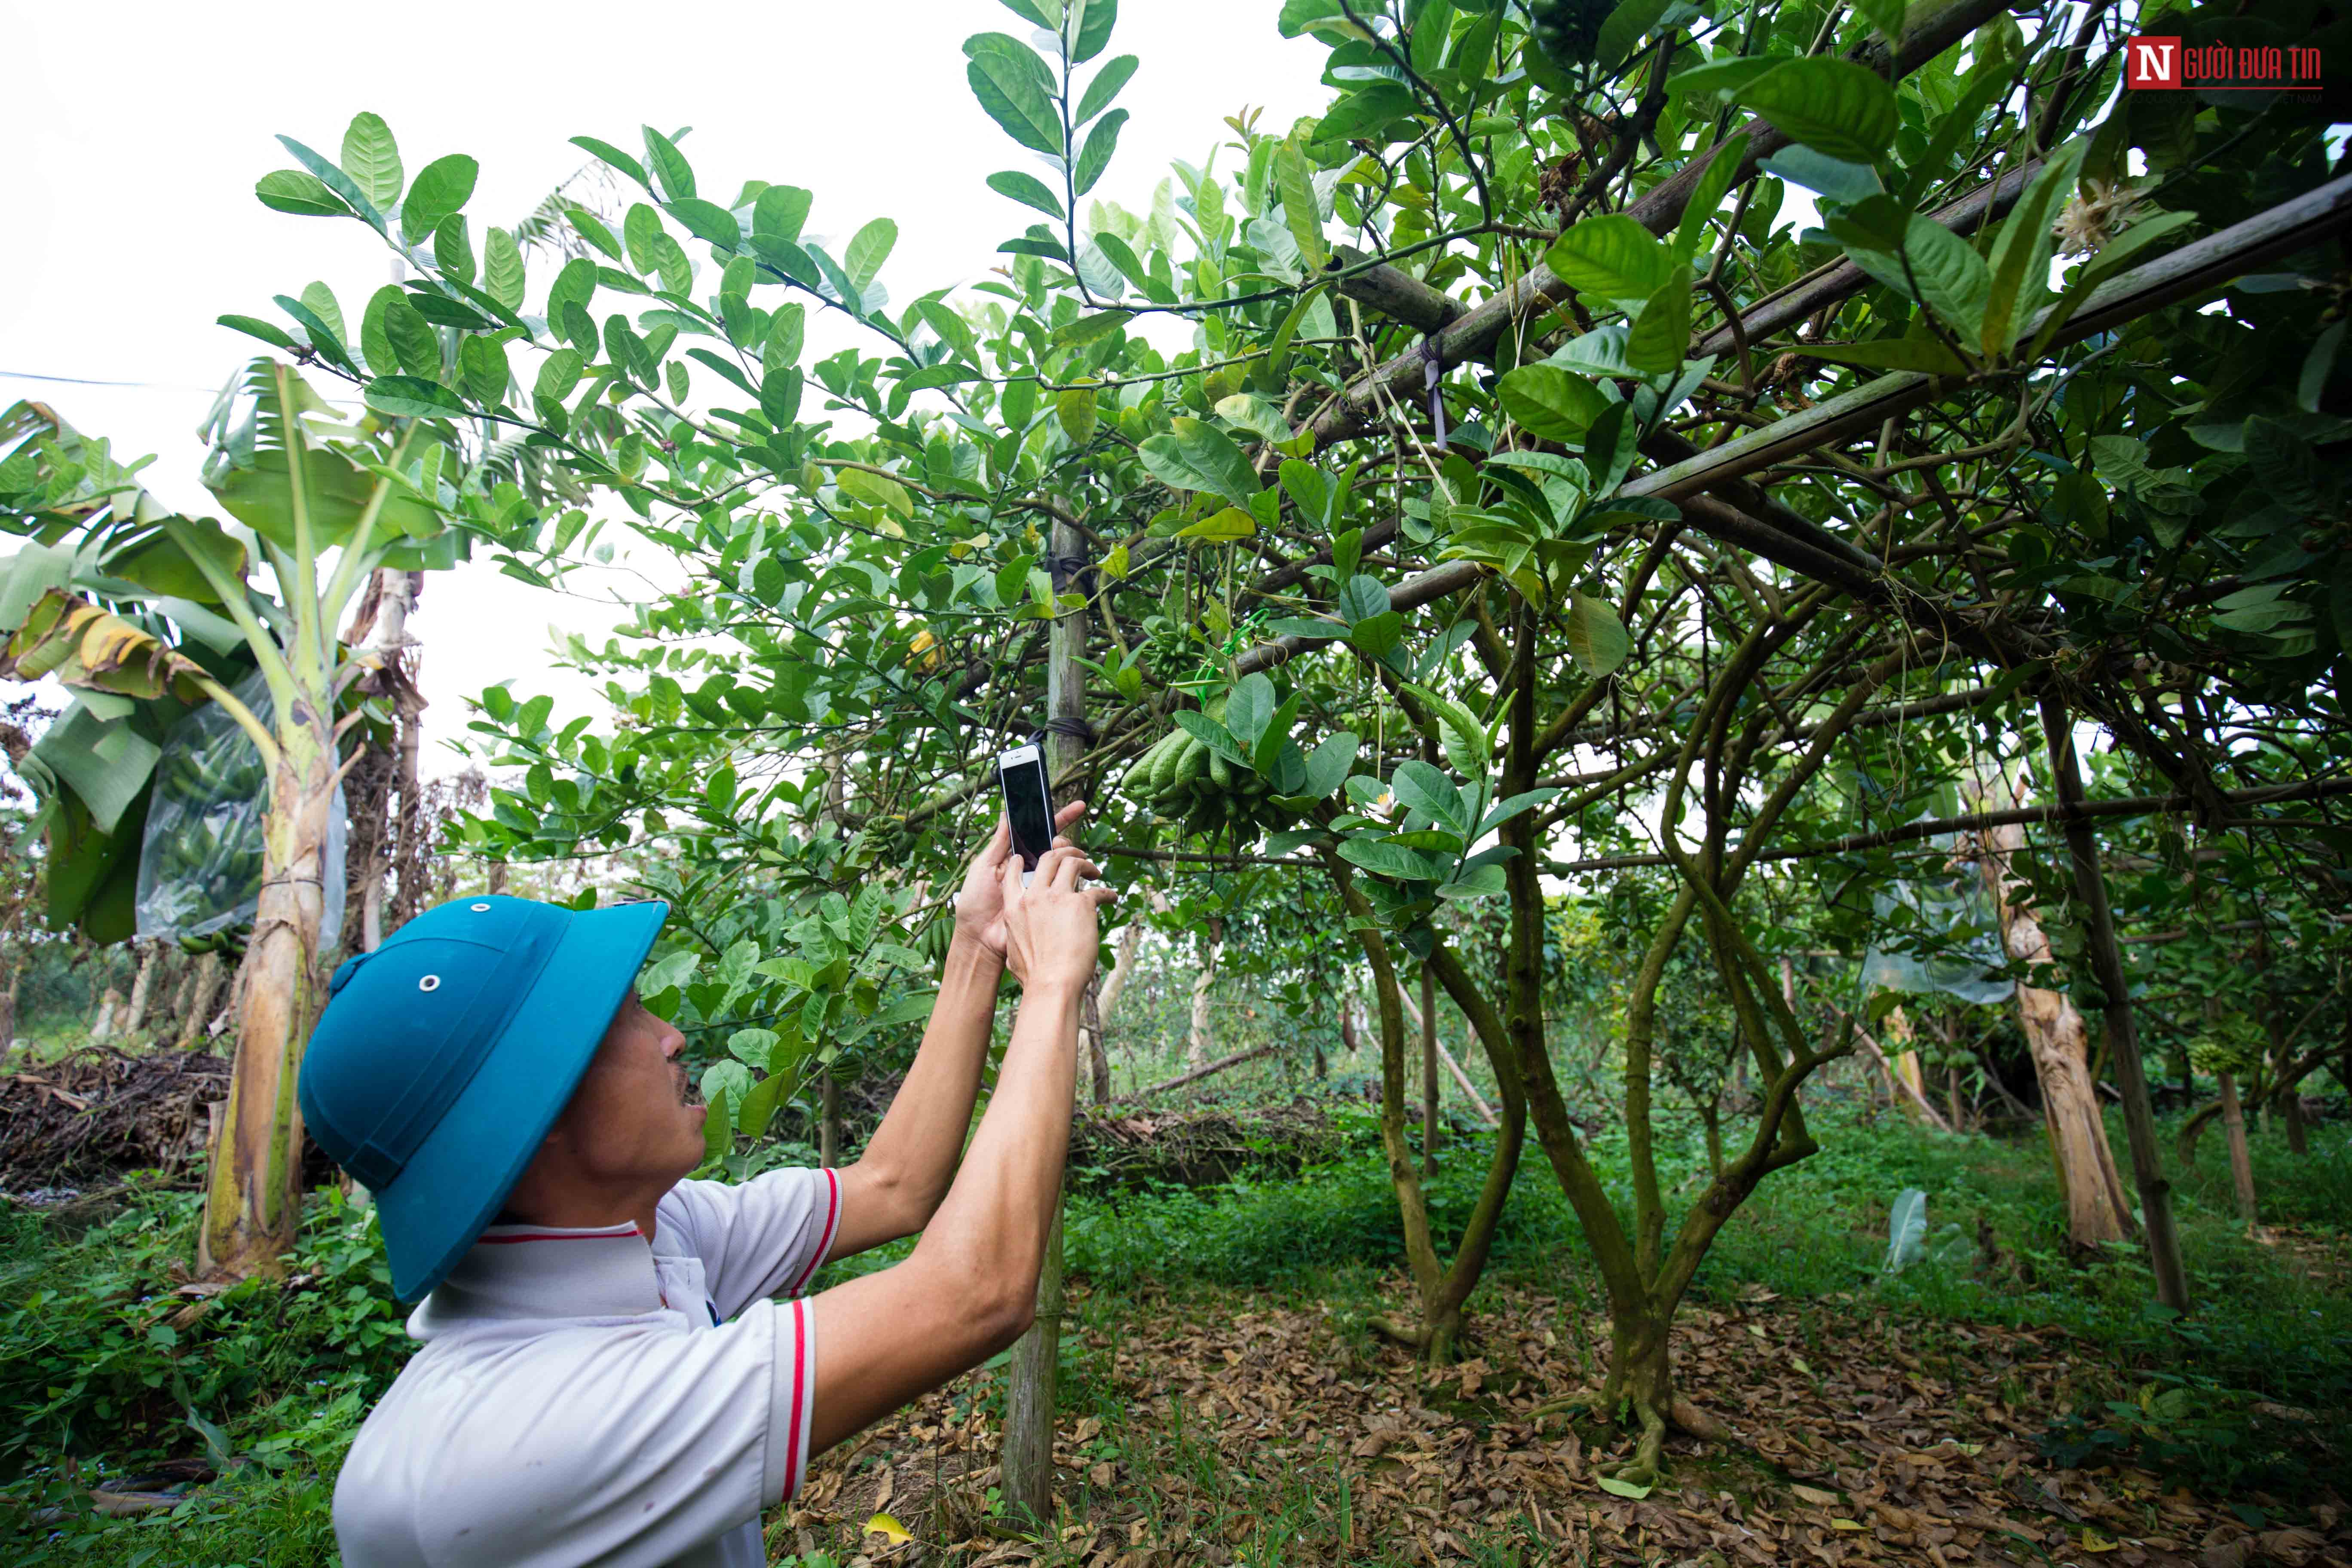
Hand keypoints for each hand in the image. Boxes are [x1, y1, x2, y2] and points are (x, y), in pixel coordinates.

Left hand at [953, 801, 1085, 962]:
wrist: (979, 937)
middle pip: (1057, 849)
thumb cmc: (975, 901)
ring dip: (1073, 860)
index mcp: (1016, 858)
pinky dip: (1076, 882)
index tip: (1079, 808)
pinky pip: (1066, 890)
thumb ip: (999, 842)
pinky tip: (1082, 878)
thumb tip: (1007, 813)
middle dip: (1066, 842)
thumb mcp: (984, 866)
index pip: (1039, 833)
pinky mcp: (1048, 904)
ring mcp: (1041, 887)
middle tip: (1064, 846)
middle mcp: (1031, 870)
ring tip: (1073, 861)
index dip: (1059, 819)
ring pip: (1064, 867)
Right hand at [998, 842, 1115, 993]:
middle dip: (1063, 852)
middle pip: (1048, 859)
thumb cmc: (1034, 977)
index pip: (1015, 873)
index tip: (1031, 858)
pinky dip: (1106, 893)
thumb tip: (1019, 940)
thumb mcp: (1013, 951)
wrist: (1051, 985)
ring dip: (1085, 863)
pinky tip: (1112, 898)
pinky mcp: (1081, 905)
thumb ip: (1017, 936)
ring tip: (1094, 871)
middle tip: (1075, 857)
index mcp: (1014, 908)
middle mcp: (1033, 897)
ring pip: (1072, 863)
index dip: (1023, 861)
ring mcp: (1057, 898)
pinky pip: (1097, 890)